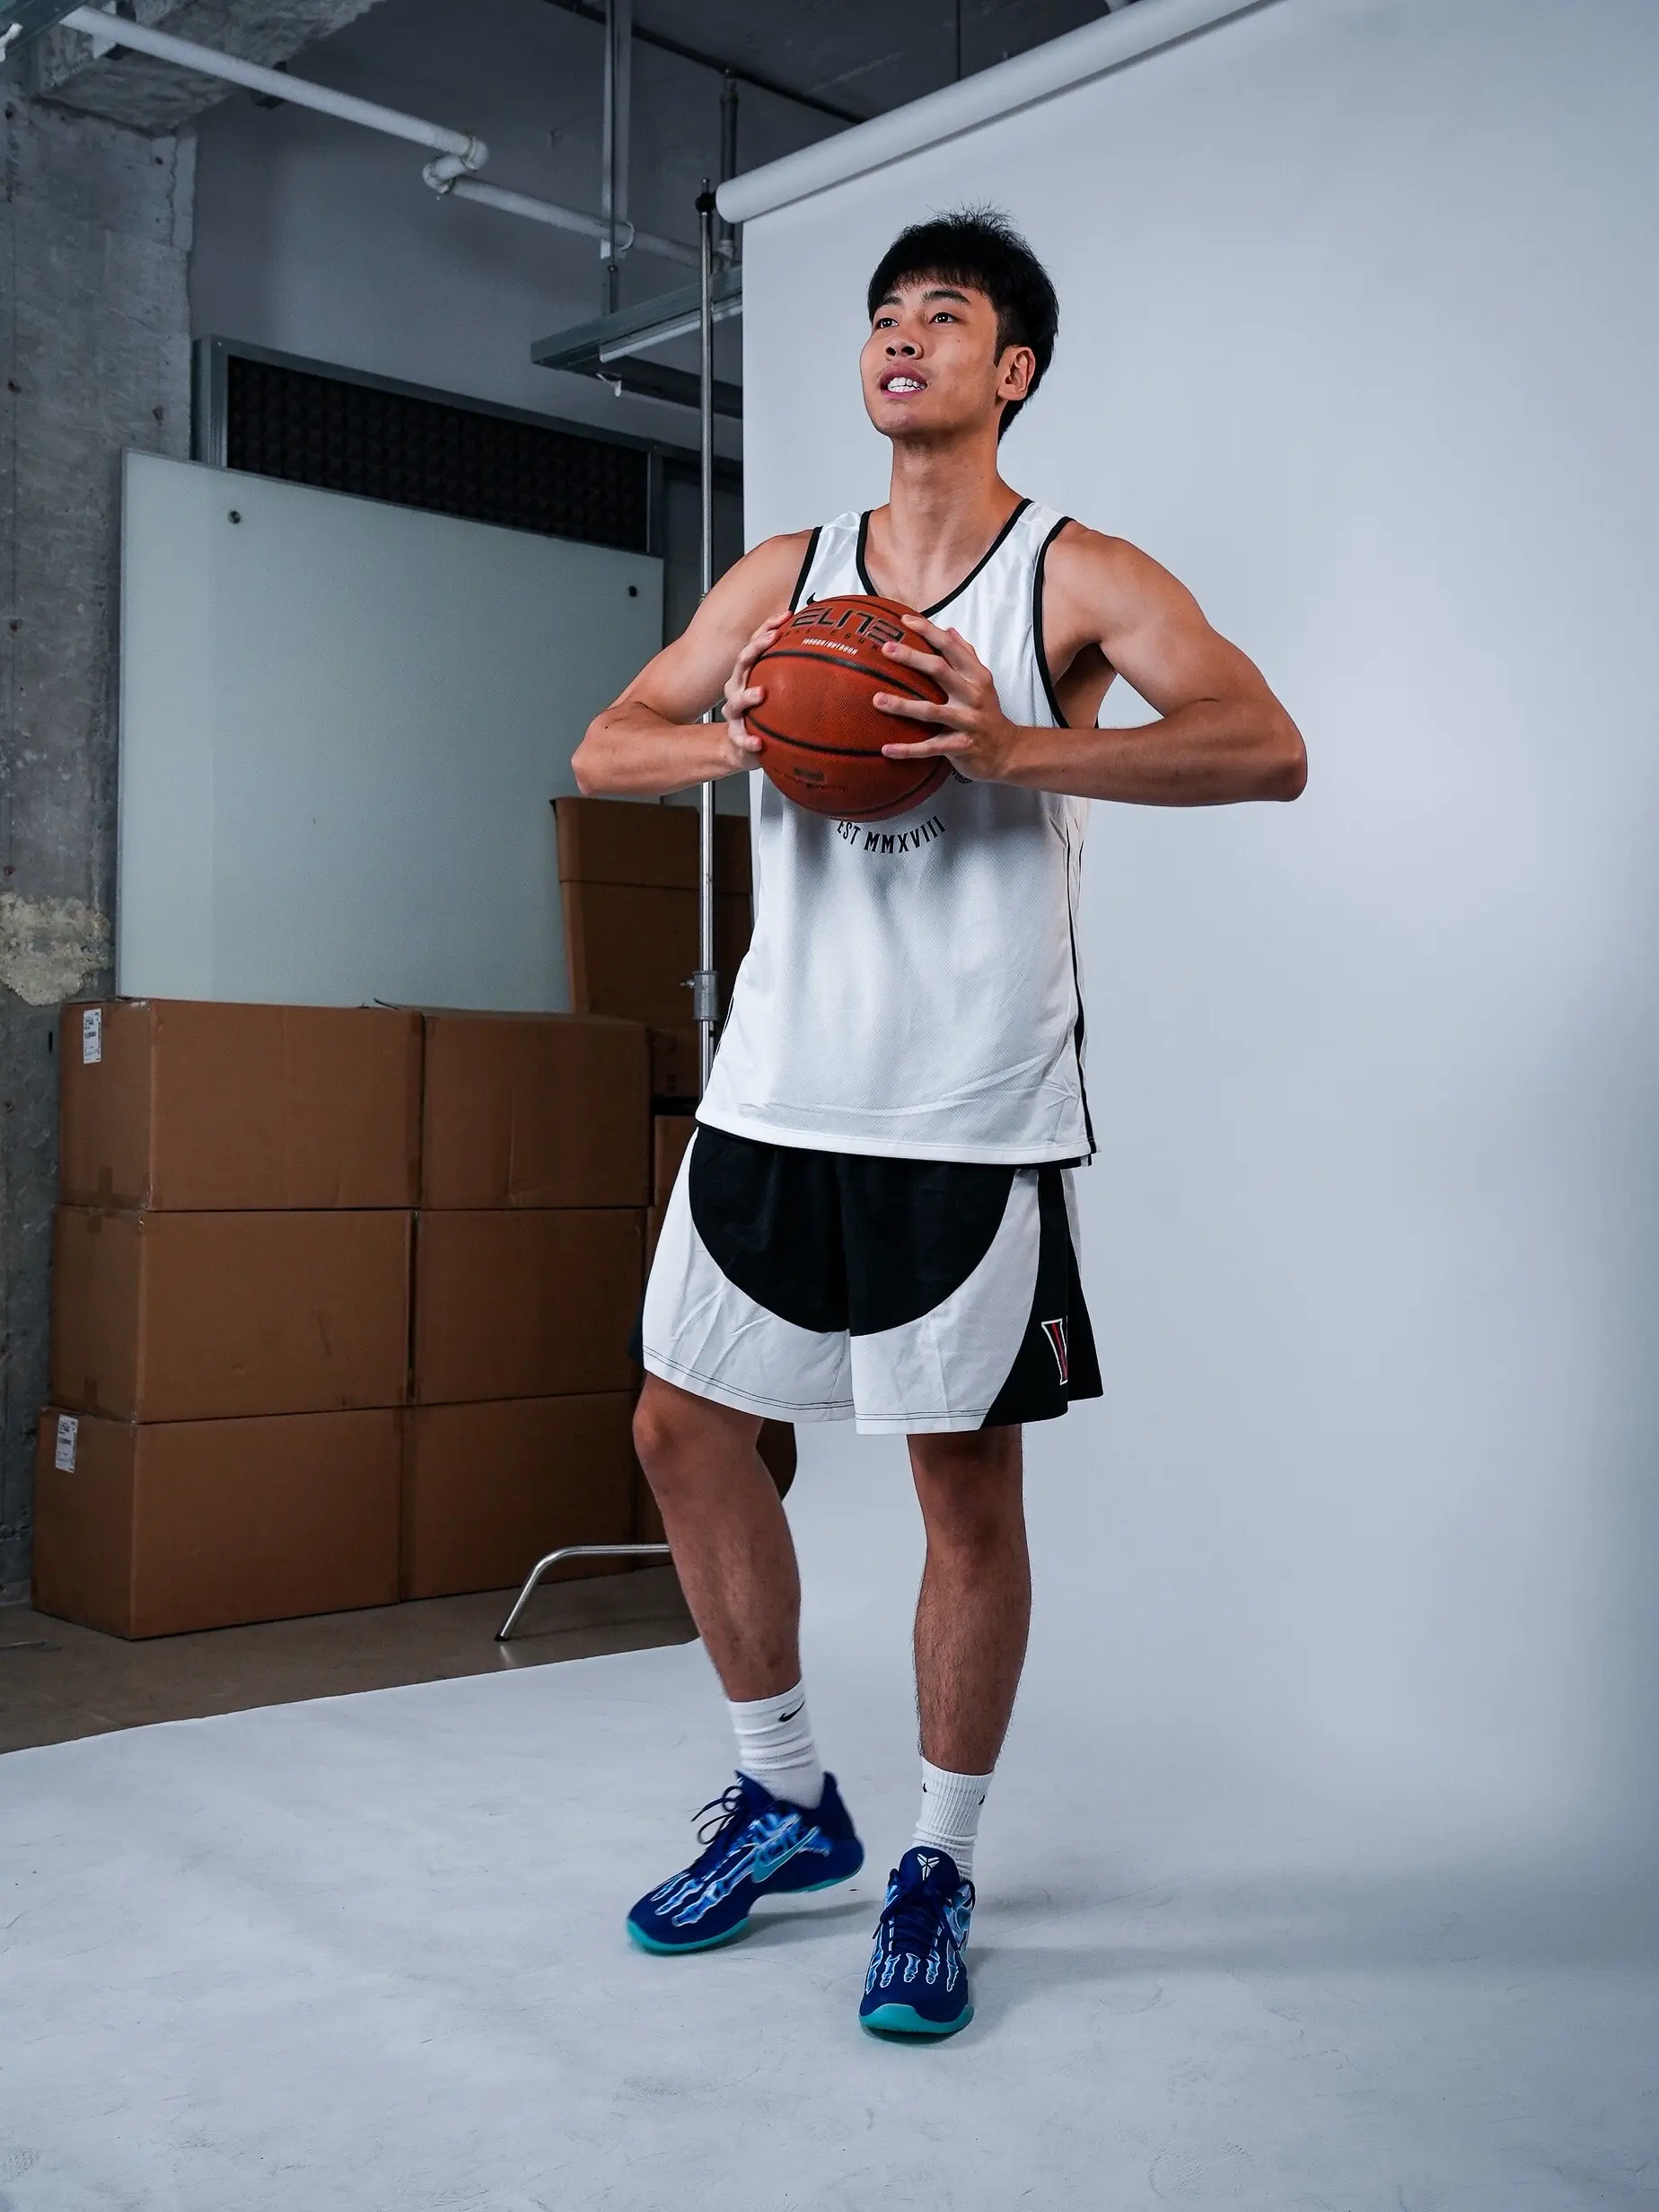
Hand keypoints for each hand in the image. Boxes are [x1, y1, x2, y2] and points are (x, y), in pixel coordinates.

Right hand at [718, 611, 787, 768]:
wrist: (745, 745)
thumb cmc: (765, 710)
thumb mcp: (780, 689)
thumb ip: (796, 672)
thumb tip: (830, 650)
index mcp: (749, 672)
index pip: (755, 643)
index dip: (767, 627)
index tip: (786, 616)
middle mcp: (738, 687)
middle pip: (742, 662)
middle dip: (756, 648)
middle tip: (772, 639)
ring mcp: (735, 711)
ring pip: (735, 700)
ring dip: (747, 696)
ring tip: (760, 693)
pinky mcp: (736, 735)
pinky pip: (740, 738)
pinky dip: (747, 740)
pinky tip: (757, 743)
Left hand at [871, 616, 1019, 780]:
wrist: (1007, 751)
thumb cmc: (987, 712)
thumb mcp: (982, 682)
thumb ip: (966, 656)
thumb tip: (949, 630)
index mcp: (977, 676)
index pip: (951, 647)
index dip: (928, 631)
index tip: (904, 620)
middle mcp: (973, 695)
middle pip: (939, 671)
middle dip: (912, 658)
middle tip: (885, 649)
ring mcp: (967, 722)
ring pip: (931, 711)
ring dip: (902, 706)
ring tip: (877, 700)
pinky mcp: (960, 746)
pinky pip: (930, 747)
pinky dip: (908, 749)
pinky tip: (886, 749)